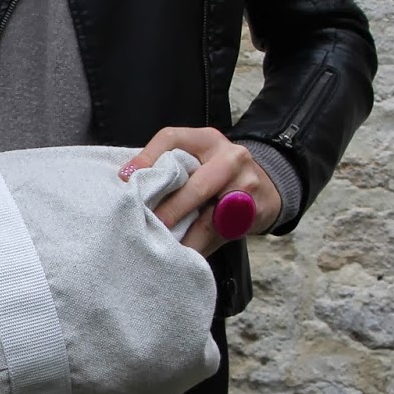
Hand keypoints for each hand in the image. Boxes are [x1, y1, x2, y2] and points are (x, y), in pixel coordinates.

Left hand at [118, 127, 280, 256]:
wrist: (268, 186)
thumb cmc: (217, 174)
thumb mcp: (198, 159)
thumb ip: (170, 168)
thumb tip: (127, 185)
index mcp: (206, 140)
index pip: (172, 138)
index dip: (147, 157)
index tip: (125, 178)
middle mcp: (229, 157)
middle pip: (197, 184)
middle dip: (171, 209)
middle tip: (150, 225)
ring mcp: (247, 183)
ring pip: (211, 216)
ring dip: (186, 236)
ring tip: (165, 248)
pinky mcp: (255, 210)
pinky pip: (223, 233)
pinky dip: (201, 245)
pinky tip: (186, 255)